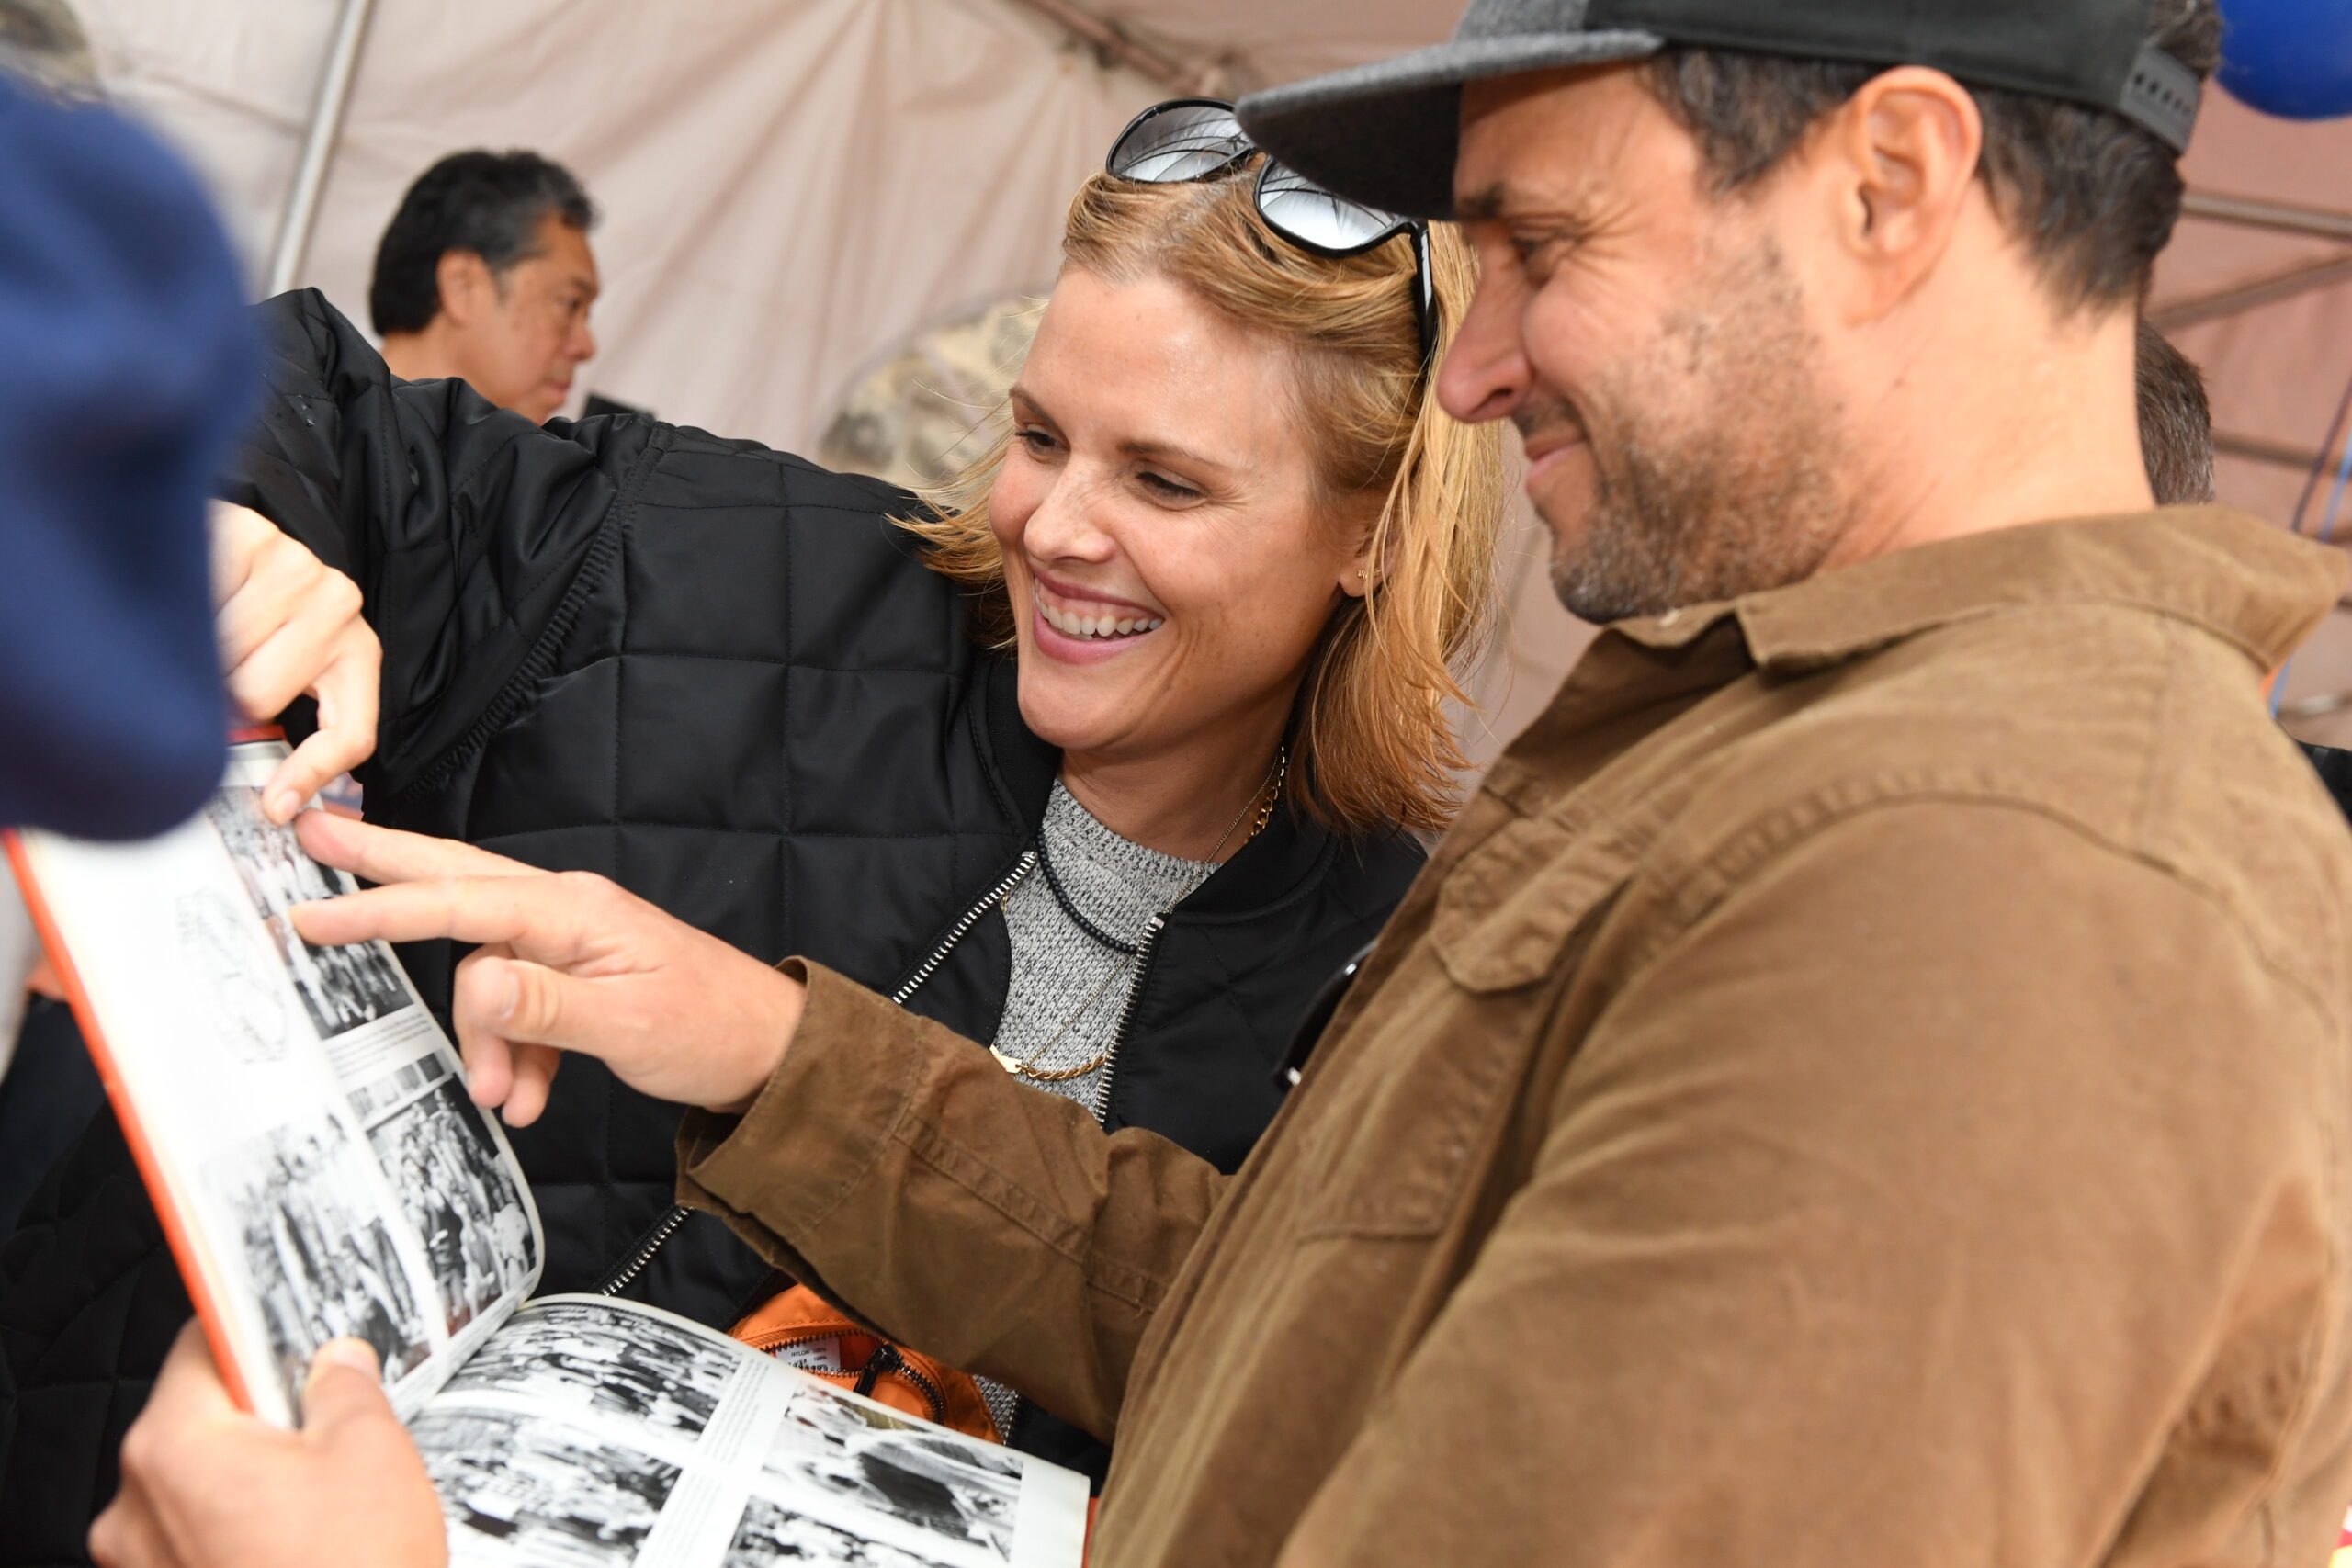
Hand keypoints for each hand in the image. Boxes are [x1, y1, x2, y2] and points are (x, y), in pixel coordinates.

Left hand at [89, 1322, 445, 1567]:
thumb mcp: (370, 1451)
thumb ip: (344, 1387)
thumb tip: (335, 1364)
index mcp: (173, 1444)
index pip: (202, 1342)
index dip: (258, 1327)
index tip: (288, 1325)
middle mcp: (135, 1504)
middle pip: (200, 1417)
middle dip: (267, 1414)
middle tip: (332, 1429)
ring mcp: (141, 1563)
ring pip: (201, 1483)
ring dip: (256, 1478)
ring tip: (327, 1502)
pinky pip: (200, 1538)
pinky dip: (246, 1530)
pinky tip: (306, 1545)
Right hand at [210, 500, 379, 821]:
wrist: (241, 541)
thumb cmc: (262, 620)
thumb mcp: (289, 679)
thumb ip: (286, 732)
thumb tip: (274, 805)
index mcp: (357, 656)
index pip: (351, 733)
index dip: (311, 774)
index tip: (274, 807)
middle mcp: (340, 608)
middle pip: (257, 695)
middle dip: (219, 695)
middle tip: (207, 676)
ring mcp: (299, 568)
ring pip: (220, 650)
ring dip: (193, 650)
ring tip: (197, 629)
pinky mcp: (253, 536)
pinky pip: (198, 599)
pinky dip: (180, 608)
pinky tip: (189, 596)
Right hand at [289, 813, 802, 1123]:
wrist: (770, 1051)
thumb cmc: (713, 1029)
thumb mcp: (626, 1027)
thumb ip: (544, 1007)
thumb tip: (476, 983)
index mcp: (574, 909)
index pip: (461, 899)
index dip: (381, 907)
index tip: (314, 913)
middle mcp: (567, 911)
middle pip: (456, 882)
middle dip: (383, 868)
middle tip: (312, 837)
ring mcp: (571, 941)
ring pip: (486, 977)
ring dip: (484, 1041)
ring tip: (505, 1095)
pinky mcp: (576, 975)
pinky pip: (518, 1008)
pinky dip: (514, 1054)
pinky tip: (529, 1094)